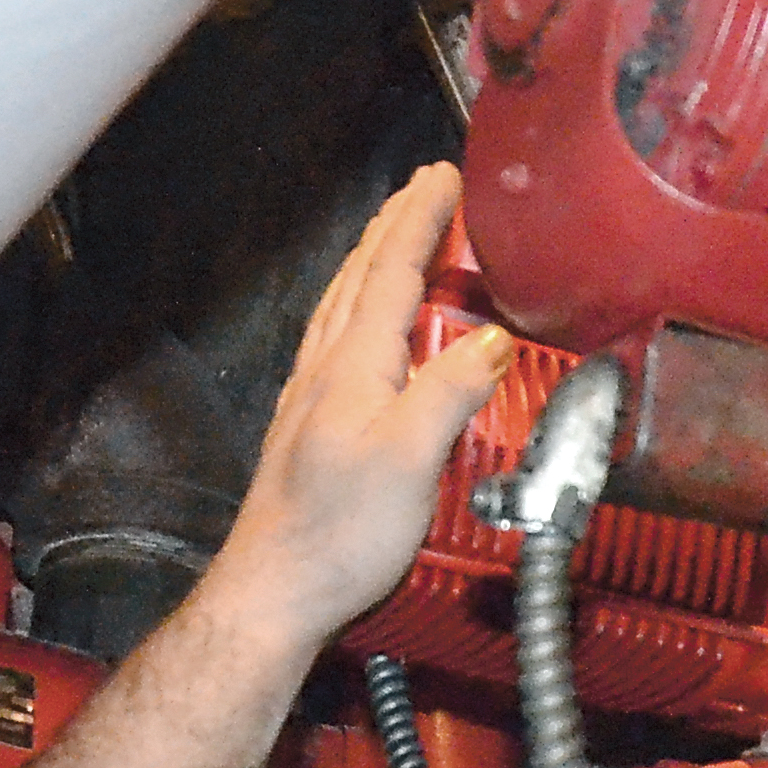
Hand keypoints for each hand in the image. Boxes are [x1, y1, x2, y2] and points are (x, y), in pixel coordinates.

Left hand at [189, 167, 516, 656]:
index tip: (443, 176)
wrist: (274, 592)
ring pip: (342, 307)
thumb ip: (451, 391)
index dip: (419, 219)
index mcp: (353, 364)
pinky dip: (356, 312)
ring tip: (393, 238)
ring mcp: (311, 399)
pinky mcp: (308, 431)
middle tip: (422, 190)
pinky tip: (360, 330)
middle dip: (394, 227)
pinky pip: (334, 344)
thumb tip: (494, 340)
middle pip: (361, 279)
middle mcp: (325, 370)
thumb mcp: (410, 458)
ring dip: (371, 264)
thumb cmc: (336, 534)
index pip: (391, 271)